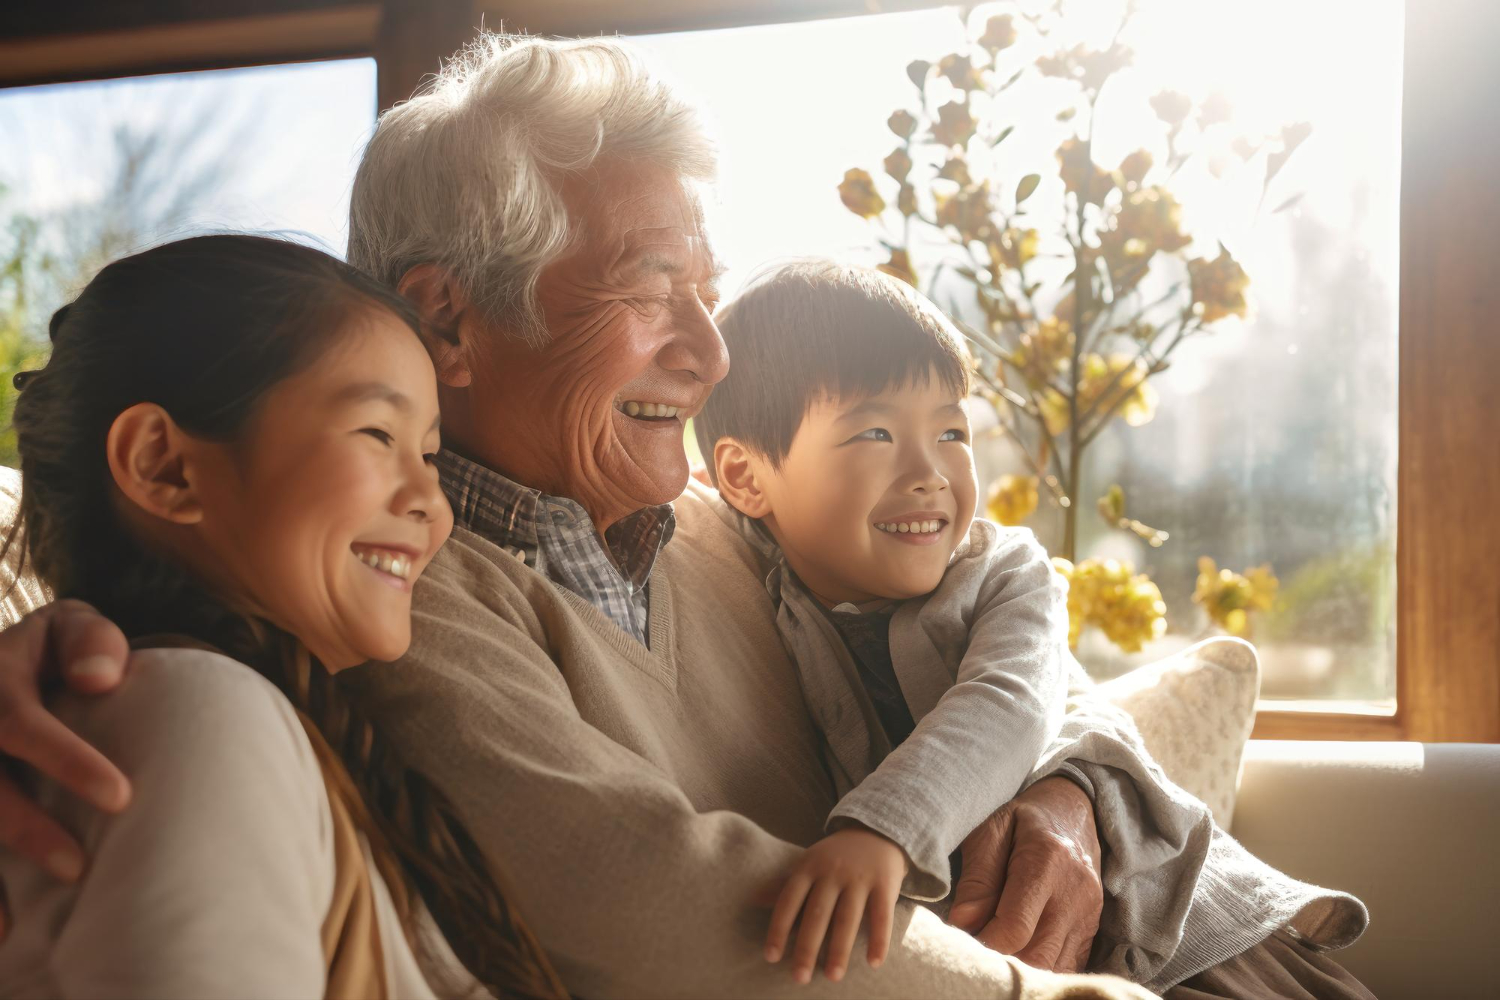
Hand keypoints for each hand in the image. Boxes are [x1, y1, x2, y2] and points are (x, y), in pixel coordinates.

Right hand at [0, 601, 131, 897]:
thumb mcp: (69, 627)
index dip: (67, 760)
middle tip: (79, 865)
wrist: (5, 661)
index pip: (20, 723)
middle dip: (26, 829)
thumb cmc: (55, 651)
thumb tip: (101, 677)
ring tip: (20, 925)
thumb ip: (90, 641)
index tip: (122, 797)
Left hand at [764, 826, 906, 983]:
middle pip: (817, 914)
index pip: (789, 900)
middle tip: (799, 977)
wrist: (876, 831)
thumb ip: (785, 884)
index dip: (779, 929)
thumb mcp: (808, 863)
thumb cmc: (834, 856)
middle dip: (807, 947)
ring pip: (848, 918)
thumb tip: (753, 900)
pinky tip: (873, 963)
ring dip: (840, 949)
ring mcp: (860, 877)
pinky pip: (881, 916)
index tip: (771, 957)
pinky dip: (879, 940)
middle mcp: (832, 872)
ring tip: (833, 976)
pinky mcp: (885, 884)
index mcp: (809, 867)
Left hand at [947, 775, 1102, 972]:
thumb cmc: (1022, 821)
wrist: (1071, 812)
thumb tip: (963, 922)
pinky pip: (1067, 967)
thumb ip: (978, 878)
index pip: (1014, 928)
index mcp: (1046, 861)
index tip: (963, 942)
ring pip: (1054, 968)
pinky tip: (1019, 952)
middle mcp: (1074, 893)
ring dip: (1021, 968)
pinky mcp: (1092, 930)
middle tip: (976, 952)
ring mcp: (1089, 915)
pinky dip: (1040, 968)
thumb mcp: (990, 832)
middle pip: (1037, 958)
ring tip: (995, 951)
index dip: (984, 945)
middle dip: (1001, 963)